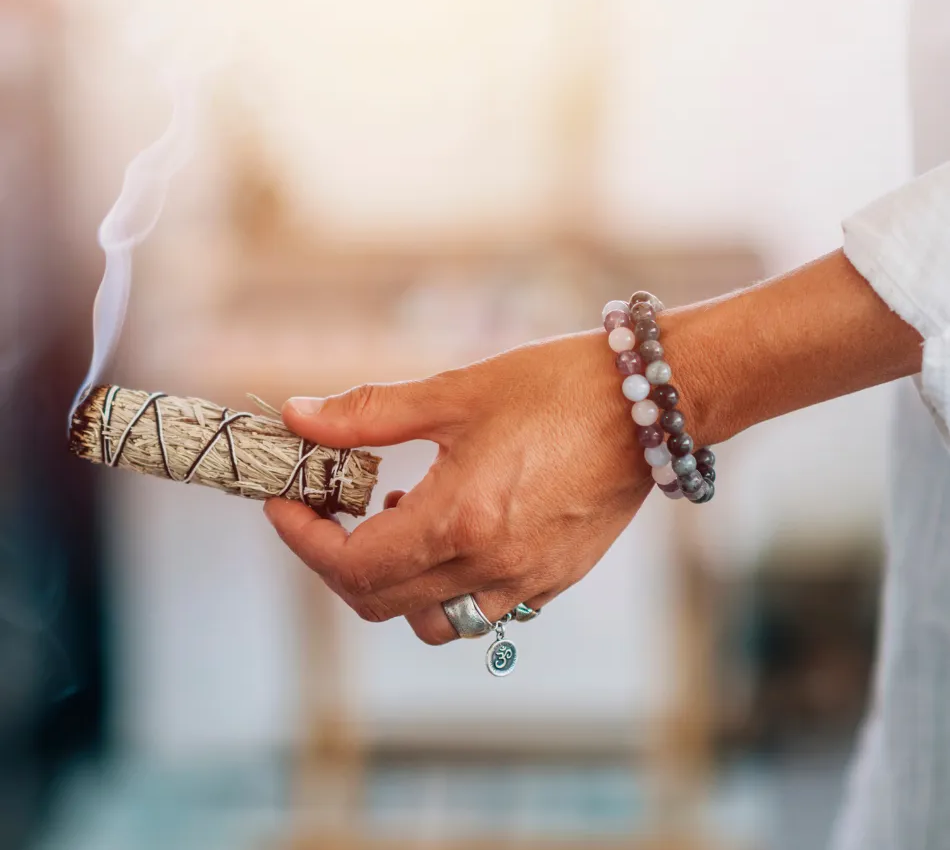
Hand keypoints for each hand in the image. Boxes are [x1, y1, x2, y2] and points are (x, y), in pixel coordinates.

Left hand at [264, 328, 677, 644]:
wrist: (651, 403)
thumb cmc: (557, 387)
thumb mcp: (455, 393)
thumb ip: (368, 414)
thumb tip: (297, 416)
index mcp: (459, 520)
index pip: (352, 565)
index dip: (303, 540)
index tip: (283, 502)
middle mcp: (491, 567)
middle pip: (379, 601)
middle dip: (336, 558)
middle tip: (326, 506)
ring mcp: (527, 581)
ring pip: (429, 619)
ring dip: (391, 580)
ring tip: (395, 513)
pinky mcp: (555, 578)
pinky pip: (480, 608)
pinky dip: (443, 583)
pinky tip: (451, 525)